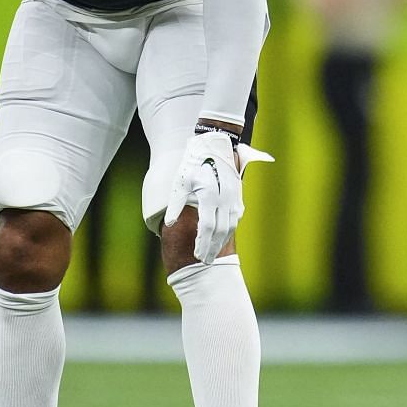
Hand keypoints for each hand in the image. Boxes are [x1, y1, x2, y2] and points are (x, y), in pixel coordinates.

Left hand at [164, 128, 273, 264]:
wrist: (216, 144)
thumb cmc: (194, 162)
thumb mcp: (181, 181)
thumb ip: (176, 204)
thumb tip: (169, 224)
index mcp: (210, 196)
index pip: (207, 227)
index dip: (202, 243)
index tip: (196, 255)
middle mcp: (224, 199)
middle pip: (220, 231)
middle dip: (212, 248)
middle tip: (205, 262)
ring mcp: (233, 198)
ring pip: (230, 226)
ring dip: (222, 241)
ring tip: (213, 253)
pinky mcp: (237, 195)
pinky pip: (235, 217)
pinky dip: (229, 230)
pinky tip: (223, 236)